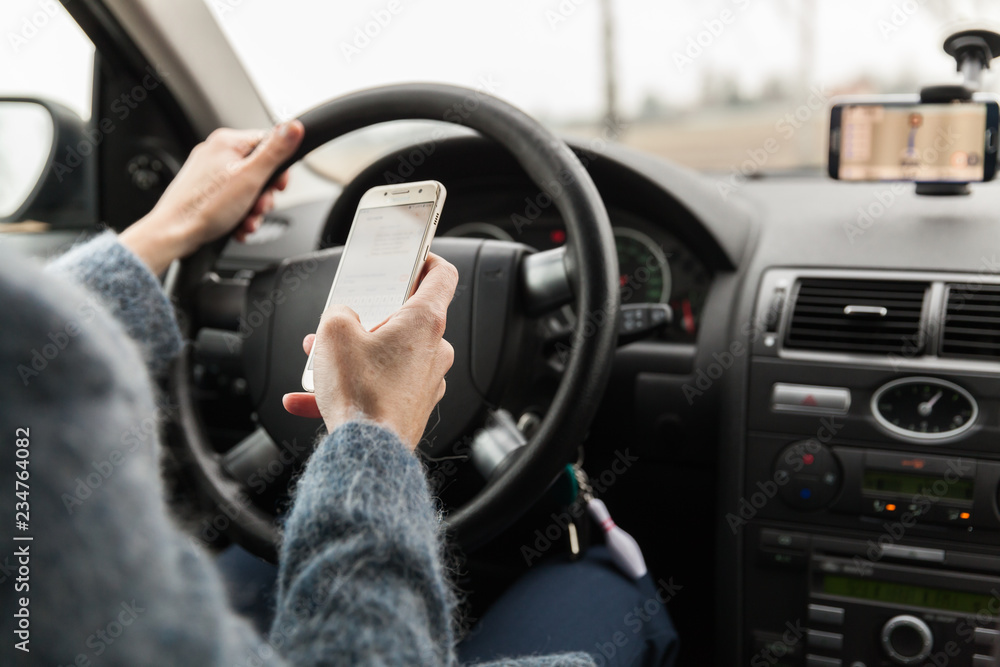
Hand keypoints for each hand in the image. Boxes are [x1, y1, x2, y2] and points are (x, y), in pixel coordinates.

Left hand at [120, 121, 304, 273]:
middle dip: (264, 196)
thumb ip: (275, 152)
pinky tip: (237, 225)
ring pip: (247, 189)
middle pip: (259, 170)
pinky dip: (239, 215)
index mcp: (228, 142)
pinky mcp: (205, 191)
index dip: (279, 170)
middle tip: (258, 207)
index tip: (279, 187)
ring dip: (253, 210)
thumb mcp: (251, 178)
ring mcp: (209, 173)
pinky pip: (233, 200)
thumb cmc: (205, 207)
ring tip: (246, 221)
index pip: (269, 144)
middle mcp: (217, 153)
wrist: (174, 233)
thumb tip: (295, 127)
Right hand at [282, 254, 458, 449]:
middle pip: (403, 319)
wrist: (368, 453)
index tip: (411, 258)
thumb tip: (342, 319)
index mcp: (425, 322)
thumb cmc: (362, 395)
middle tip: (338, 323)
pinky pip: (379, 387)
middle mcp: (433, 350)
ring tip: (317, 363)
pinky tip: (308, 398)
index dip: (426, 260)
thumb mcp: (334, 333)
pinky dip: (349, 389)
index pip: (442, 276)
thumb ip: (338, 313)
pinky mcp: (412, 406)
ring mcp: (425, 381)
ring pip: (386, 355)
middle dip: (364, 320)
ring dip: (351, 355)